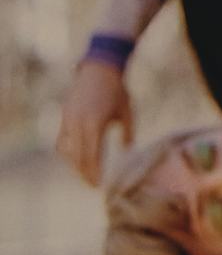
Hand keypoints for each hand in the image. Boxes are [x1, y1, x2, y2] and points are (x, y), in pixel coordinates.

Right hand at [56, 61, 133, 185]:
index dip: (94, 172)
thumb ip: (128, 133)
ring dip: (74, 164)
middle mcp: (78, 123)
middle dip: (84, 173)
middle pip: (77, 157)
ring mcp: (68, 119)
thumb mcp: (127, 112)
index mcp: (94, 123)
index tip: (98, 185)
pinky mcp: (65, 115)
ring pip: (66, 149)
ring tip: (85, 174)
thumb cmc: (117, 91)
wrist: (99, 68)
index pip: (91, 156)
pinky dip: (67, 152)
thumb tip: (127, 150)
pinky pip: (61, 139)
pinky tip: (76, 159)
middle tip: (92, 186)